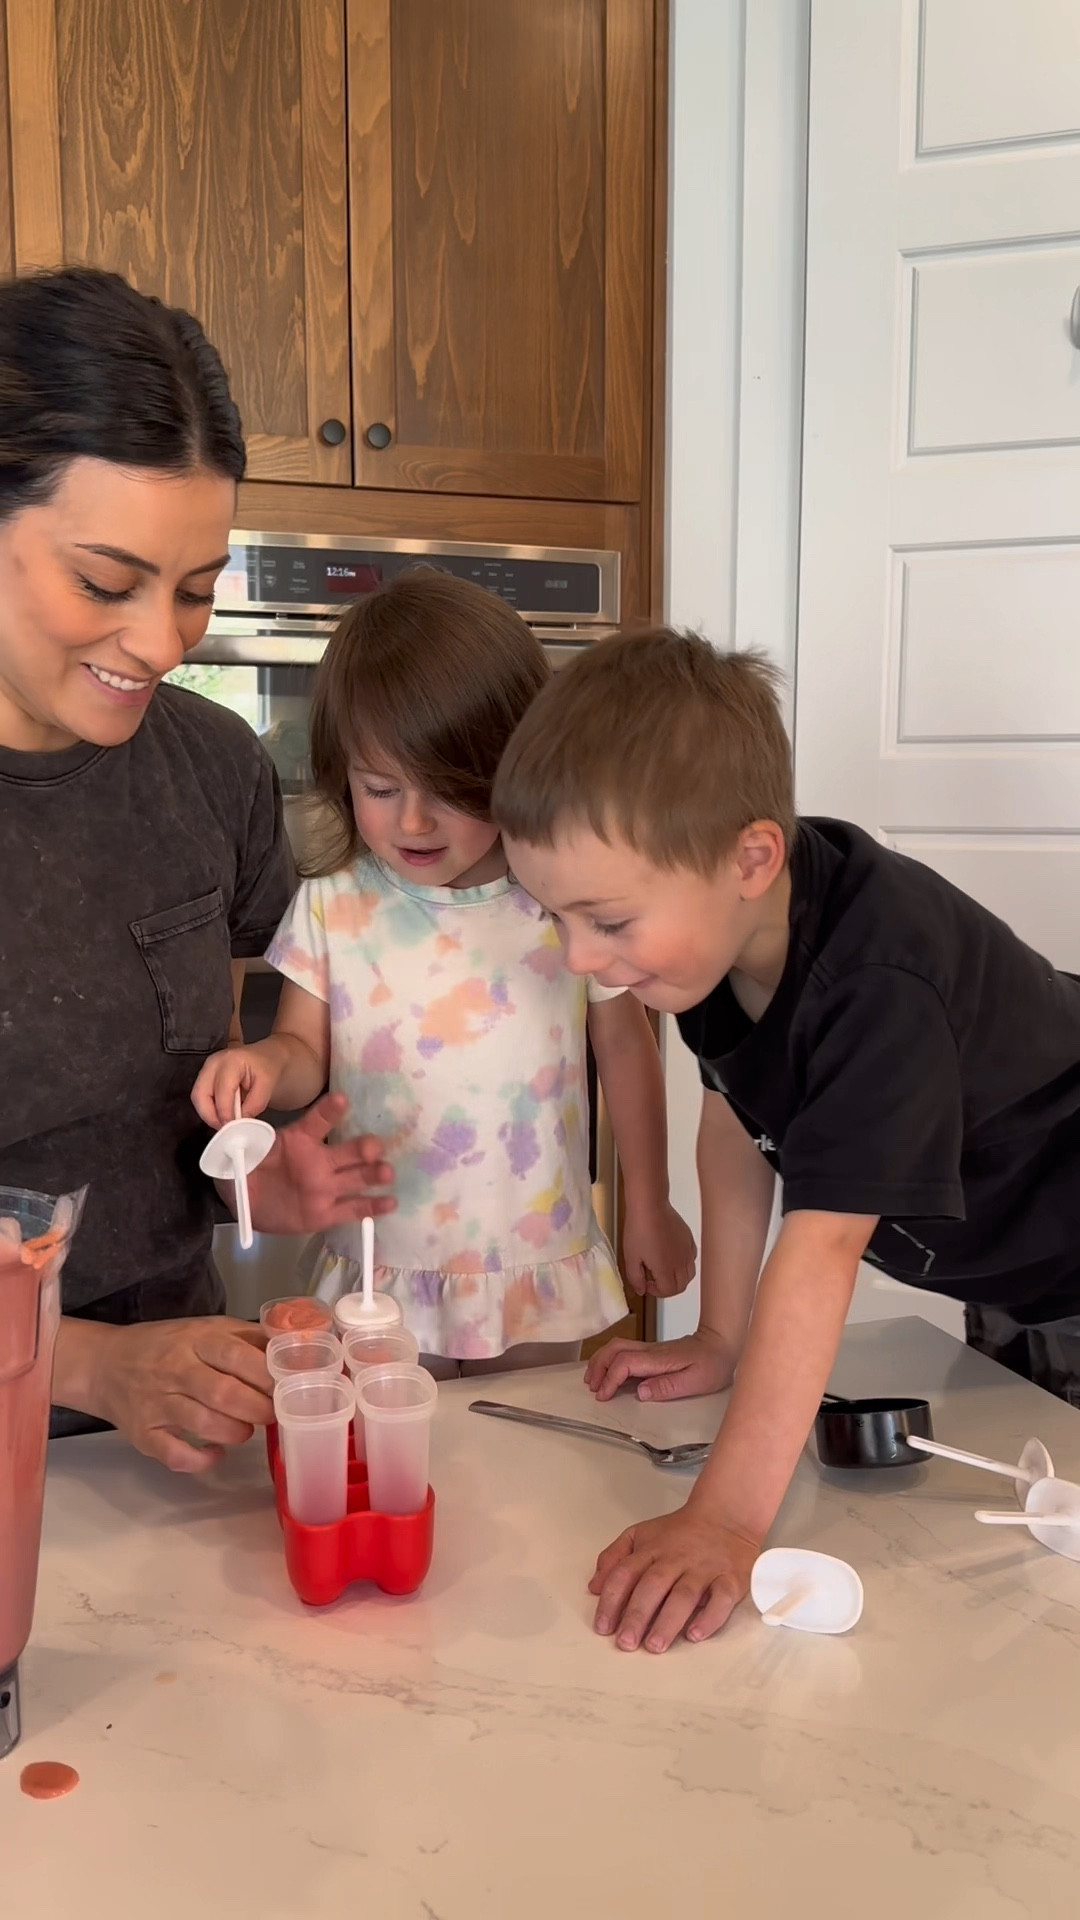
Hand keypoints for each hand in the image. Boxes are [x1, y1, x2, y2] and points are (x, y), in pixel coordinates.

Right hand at [69, 1315, 273, 1474]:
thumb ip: (245, 1337)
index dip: (266, 1375)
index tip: (285, 1386)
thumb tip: (291, 1347)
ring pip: (203, 1424)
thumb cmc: (165, 1346)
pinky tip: (215, 1453)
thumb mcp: (204, 1329)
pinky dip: (201, 1460)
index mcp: (195, 1340)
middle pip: (224, 1393)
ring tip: (245, 1430)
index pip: (236, 1355)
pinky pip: (175, 1455)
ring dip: (235, 1432)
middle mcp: (175, 1370)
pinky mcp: (144, 1434)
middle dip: (258, 1409)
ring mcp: (157, 1404)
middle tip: (272, 1414)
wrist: (104, 1364)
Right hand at [191, 1043, 283, 1127]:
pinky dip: (211, 1110)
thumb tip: (240, 1120)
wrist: (266, 1057)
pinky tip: (225, 1115)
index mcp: (231, 1061)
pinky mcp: (205, 1078)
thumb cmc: (267, 1067)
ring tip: (227, 1122)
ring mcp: (206, 1070)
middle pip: (200, 1095)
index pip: (222, 1092)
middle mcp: (213, 1063)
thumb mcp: (269, 1083)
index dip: (225, 1113)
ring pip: (197, 1099)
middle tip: (226, 1128)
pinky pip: (201, 1099)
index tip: (233, 1127)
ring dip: (210, 1114)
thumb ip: (255, 1103)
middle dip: (211, 1116)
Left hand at [245, 1092, 394, 1233]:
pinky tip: (391, 1203)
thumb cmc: (243, 1171)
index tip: (341, 1100)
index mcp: (298, 1141)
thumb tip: (231, 1125)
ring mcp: (326, 1187)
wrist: (245, 1205)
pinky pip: (352, 1209)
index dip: (328, 1111)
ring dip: (373, 1174)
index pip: (316, 1122)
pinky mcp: (326, 1213)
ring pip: (355, 1177)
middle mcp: (318, 1161)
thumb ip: (236, 1141)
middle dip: (363, 1147)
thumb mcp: (234, 1154)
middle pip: (346, 1151)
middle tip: (375, 1146)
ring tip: (386, 1172)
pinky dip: (372, 1207)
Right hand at [585, 1328, 733, 1402]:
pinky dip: (609, 1360)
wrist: (721, 1343)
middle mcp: (650, 1351)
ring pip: (616, 1347)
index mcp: (659, 1359)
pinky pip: (623, 1351)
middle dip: (598, 1367)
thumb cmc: (712, 1363)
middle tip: (592, 1389)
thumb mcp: (696, 1381)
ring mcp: (649, 1350)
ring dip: (600, 1362)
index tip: (604, 1396)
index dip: (610, 1379)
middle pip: (614, 1349)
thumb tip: (641, 1392)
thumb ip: (668, 1387)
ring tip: (593, 1381)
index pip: (625, 1363)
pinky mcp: (651, 1352)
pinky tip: (608, 1374)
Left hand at [589, 1506, 759, 1650]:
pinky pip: (721, 1599)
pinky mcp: (730, 1579)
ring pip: (684, 1595)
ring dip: (668, 1621)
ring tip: (654, 1646)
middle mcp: (676, 1559)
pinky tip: (694, 1635)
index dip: (612, 1600)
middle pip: (653, 1586)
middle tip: (626, 1642)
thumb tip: (594, 1588)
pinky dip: (709, 1618)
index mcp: (651, 1550)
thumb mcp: (641, 1534)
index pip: (626, 1573)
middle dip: (637, 1615)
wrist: (727, 1516)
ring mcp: (704, 1569)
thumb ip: (615, 1557)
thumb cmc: (679, 1532)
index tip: (603, 1627)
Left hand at [621, 1199, 696, 1296]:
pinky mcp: (690, 1240)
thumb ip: (635, 1278)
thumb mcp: (630, 1257)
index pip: (669, 1291)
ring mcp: (688, 1251)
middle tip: (654, 1279)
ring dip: (677, 1277)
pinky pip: (692, 1258)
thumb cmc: (638, 1230)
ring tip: (663, 1269)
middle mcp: (681, 1263)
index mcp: (666, 1269)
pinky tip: (672, 1255)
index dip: (656, 1291)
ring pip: (689, 1274)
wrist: (650, 1206)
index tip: (646, 1282)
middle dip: (667, 1288)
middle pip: (681, 1286)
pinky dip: (684, 1264)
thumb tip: (642, 1290)